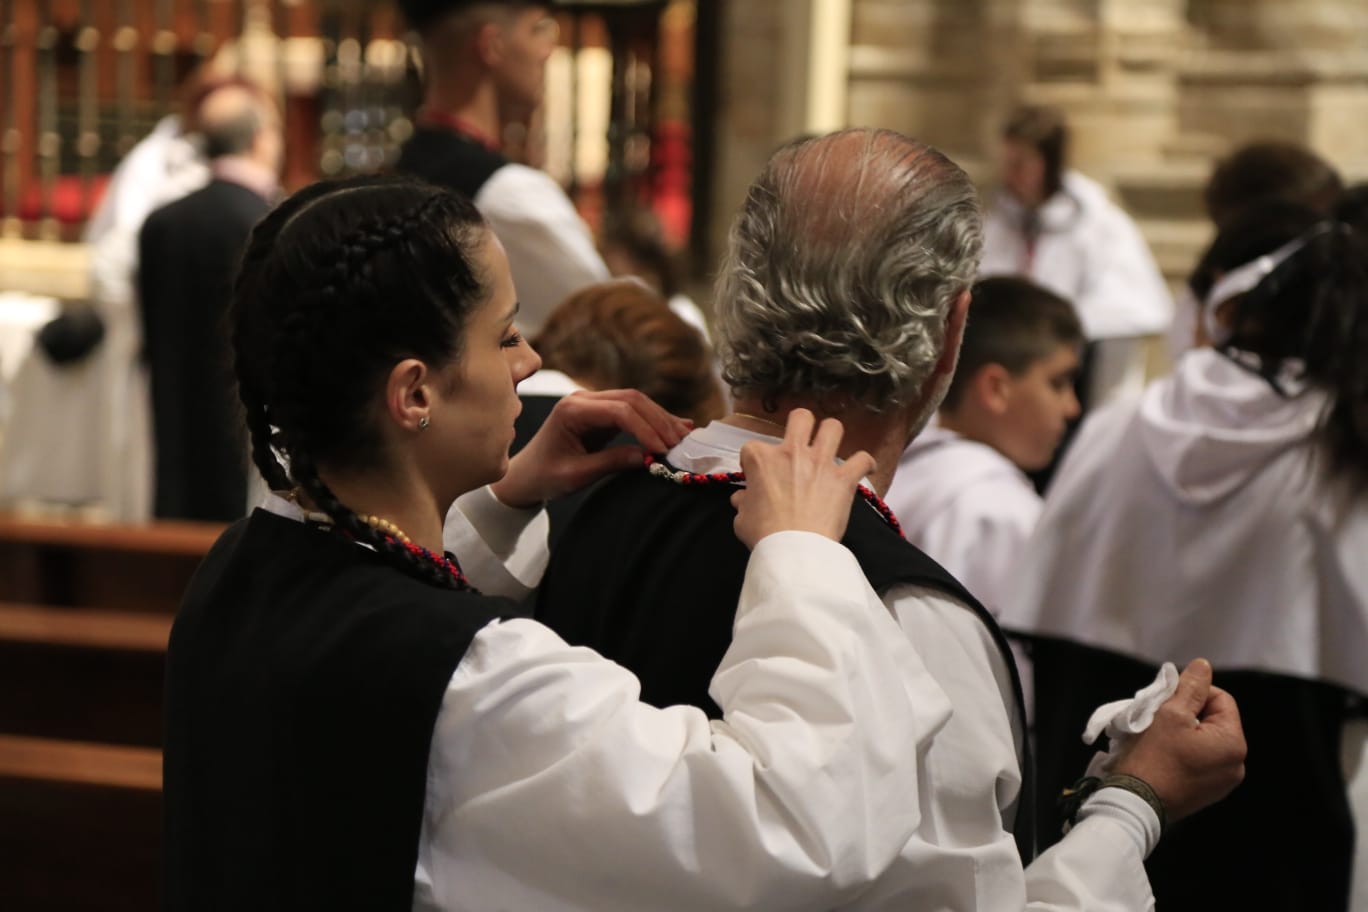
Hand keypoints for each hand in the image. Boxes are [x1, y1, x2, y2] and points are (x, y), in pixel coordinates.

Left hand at [491, 389, 691, 507]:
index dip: (646, 428)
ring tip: (684, 437)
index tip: (663, 449)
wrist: (525, 475)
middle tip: (680, 443)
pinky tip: (677, 427)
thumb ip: (610, 463)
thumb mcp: (576, 475)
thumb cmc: (544, 476)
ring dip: (661, 419)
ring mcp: (593, 404)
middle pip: (632, 399)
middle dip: (659, 420)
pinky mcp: (602, 414)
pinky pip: (633, 412)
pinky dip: (654, 420)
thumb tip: (648, 457)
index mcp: (572, 410)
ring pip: (636, 402)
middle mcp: (583, 399)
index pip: (620, 410)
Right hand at [730, 408, 875, 548]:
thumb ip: (743, 503)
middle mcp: (792, 452)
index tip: (758, 477)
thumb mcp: (742, 519)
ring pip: (833, 427)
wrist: (794, 550)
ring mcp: (820, 462)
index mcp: (762, 460)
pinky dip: (864, 464)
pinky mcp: (844, 478)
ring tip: (830, 446)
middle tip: (800, 443)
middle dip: (801, 425)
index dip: (754, 462)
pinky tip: (863, 469)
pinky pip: (862, 459)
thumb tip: (741, 499)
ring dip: (832, 435)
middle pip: (800, 418)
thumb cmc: (764, 535)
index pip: (752, 448)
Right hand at [1112, 658, 1246, 823]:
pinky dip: (1183, 752)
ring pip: (1205, 741)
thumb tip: (1203, 665)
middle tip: (1159, 718)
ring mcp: (1222, 783)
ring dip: (1184, 732)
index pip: (1221, 699)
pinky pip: (1200, 761)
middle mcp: (1236, 765)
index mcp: (1234, 744)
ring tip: (1158, 737)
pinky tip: (1162, 755)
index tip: (1166, 700)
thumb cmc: (1153, 755)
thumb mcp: (1170, 713)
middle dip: (1188, 713)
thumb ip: (1191, 687)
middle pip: (1214, 721)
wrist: (1135, 803)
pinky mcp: (1207, 794)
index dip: (1194, 692)